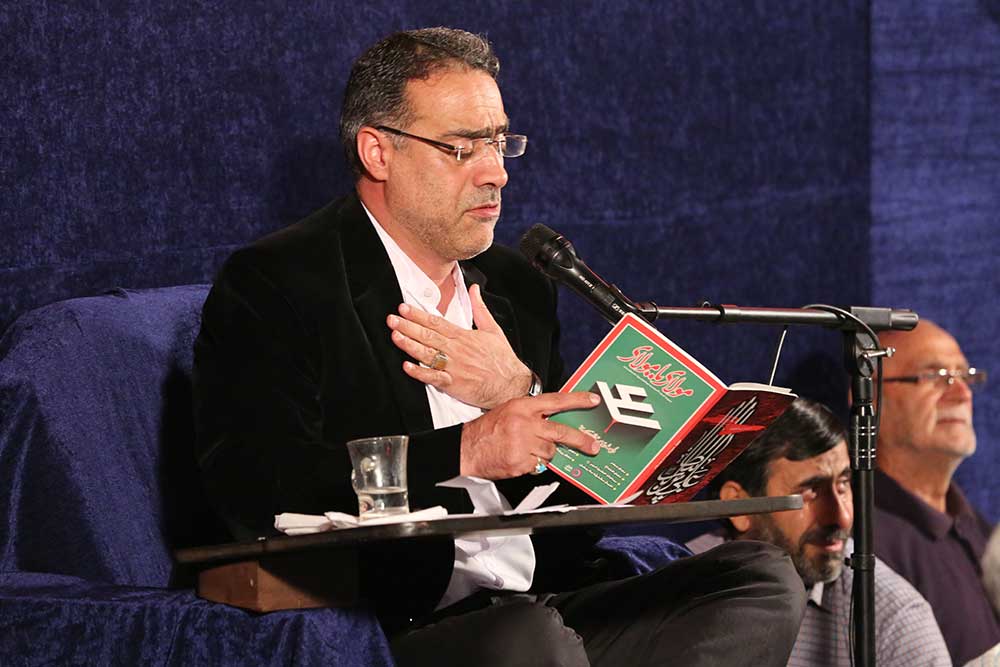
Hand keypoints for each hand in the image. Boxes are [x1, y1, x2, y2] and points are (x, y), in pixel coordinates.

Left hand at [387, 284, 531, 408]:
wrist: (511, 384)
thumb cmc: (502, 360)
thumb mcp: (493, 329)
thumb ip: (480, 308)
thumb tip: (474, 290)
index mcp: (464, 336)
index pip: (436, 322)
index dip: (418, 315)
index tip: (404, 308)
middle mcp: (457, 350)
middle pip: (428, 335)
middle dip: (407, 326)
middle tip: (392, 319)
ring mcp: (454, 367)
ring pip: (427, 354)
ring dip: (409, 345)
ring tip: (395, 337)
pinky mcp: (453, 383)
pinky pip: (433, 377)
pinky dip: (420, 372)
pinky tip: (407, 366)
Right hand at [459, 391, 601, 478]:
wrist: (466, 449)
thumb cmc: (486, 430)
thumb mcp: (509, 411)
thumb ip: (533, 415)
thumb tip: (555, 422)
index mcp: (522, 407)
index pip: (556, 401)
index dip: (577, 400)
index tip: (593, 401)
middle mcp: (525, 423)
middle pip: (561, 432)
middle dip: (580, 440)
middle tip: (593, 446)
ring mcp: (523, 444)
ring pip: (550, 452)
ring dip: (544, 454)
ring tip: (528, 450)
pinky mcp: (520, 462)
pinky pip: (538, 466)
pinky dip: (532, 464)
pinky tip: (520, 459)